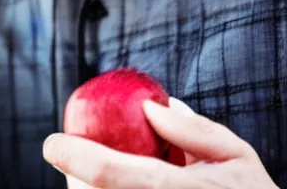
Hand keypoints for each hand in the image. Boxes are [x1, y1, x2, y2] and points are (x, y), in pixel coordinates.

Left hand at [43, 97, 278, 188]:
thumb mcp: (235, 153)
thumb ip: (191, 128)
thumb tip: (147, 107)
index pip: (109, 172)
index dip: (73, 156)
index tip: (51, 143)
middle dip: (73, 177)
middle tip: (68, 155)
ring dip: (85, 188)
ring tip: (87, 170)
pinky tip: (113, 182)